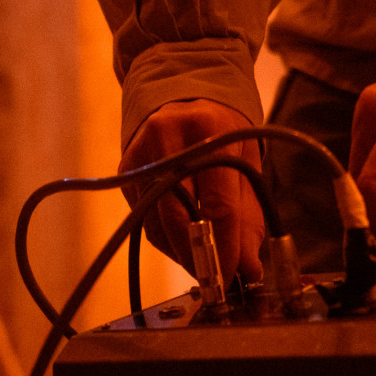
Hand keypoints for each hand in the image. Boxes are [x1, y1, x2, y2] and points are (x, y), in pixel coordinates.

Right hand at [121, 99, 264, 286]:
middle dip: (199, 257)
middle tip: (215, 280)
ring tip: (202, 262)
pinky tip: (182, 239)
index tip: (232, 276)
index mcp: (212, 130)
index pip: (218, 204)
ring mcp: (143, 152)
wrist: (183, 95)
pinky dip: (165, 237)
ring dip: (181, 252)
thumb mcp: (247, 161)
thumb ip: (249, 216)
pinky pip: (144, 218)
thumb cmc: (223, 131)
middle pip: (180, 217)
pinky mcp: (126, 168)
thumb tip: (248, 269)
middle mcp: (171, 137)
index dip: (225, 248)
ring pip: (157, 223)